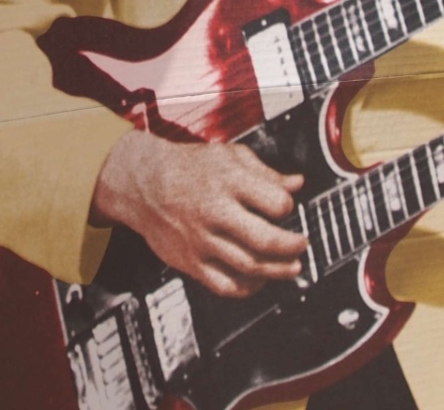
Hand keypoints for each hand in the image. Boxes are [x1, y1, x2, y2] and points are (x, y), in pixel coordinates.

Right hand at [90, 131, 307, 297]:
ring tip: (291, 267)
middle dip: (292, 246)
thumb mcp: (228, 156)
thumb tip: (297, 183)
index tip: (286, 208)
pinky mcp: (190, 261)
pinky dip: (248, 288)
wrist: (142, 183)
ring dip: (278, 271)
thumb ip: (265, 172)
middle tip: (301, 245)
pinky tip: (259, 280)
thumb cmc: (188, 167)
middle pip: (265, 240)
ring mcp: (201, 239)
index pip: (275, 203)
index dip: (287, 207)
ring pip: (249, 266)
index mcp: (228, 182)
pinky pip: (224, 284)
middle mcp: (215, 212)